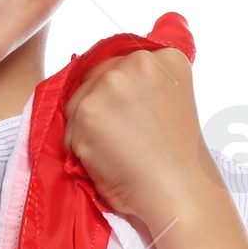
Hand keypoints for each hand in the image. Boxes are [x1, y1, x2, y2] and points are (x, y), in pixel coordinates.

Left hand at [61, 46, 216, 229]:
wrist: (178, 192)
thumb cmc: (177, 160)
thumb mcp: (173, 101)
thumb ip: (146, 82)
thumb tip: (110, 78)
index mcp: (165, 57)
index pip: (120, 62)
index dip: (117, 93)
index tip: (130, 118)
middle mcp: (138, 61)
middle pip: (95, 76)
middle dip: (99, 106)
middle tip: (120, 138)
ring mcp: (111, 83)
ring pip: (78, 101)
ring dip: (87, 128)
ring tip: (116, 152)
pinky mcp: (88, 109)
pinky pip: (69, 127)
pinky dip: (79, 148)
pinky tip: (106, 161)